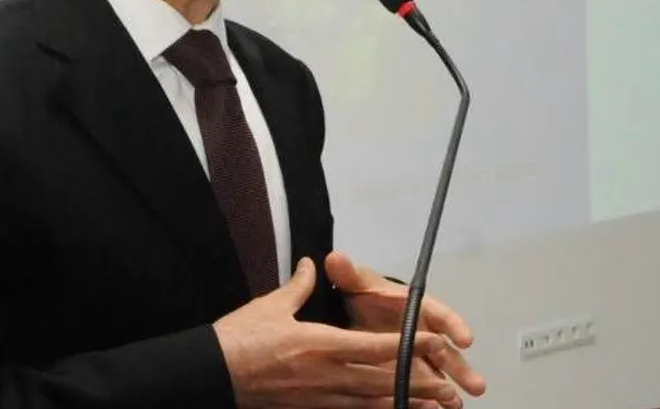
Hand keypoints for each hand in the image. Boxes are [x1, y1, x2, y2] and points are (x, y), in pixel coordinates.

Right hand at [214, 257, 458, 407]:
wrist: (209, 376)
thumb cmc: (238, 340)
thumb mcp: (271, 305)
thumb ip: (299, 285)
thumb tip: (312, 265)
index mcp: (321, 345)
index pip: (377, 347)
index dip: (410, 345)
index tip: (436, 341)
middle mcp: (326, 375)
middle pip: (383, 381)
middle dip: (418, 382)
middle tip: (449, 383)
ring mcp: (319, 397)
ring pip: (371, 402)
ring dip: (404, 402)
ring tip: (433, 404)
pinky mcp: (309, 408)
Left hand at [325, 251, 486, 407]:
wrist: (353, 313)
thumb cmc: (364, 296)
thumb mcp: (356, 284)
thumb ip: (349, 275)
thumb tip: (336, 258)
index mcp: (416, 308)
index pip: (438, 314)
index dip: (453, 325)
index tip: (466, 339)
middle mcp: (422, 333)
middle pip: (444, 350)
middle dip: (460, 368)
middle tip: (476, 386)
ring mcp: (417, 356)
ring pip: (437, 373)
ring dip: (449, 389)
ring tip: (457, 405)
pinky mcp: (408, 372)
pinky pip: (422, 387)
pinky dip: (429, 399)